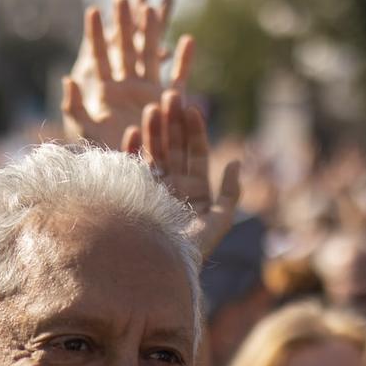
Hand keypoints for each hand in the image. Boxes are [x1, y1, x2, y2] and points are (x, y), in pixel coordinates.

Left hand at [63, 0, 192, 148]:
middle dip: (123, 23)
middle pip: (125, 49)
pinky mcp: (169, 103)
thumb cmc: (106, 157)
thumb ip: (74, 107)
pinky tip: (188, 40)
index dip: (96, 34)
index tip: (92, 10)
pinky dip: (184, 61)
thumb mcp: (85, 131)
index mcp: (106, 92)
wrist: (135, 175)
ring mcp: (150, 92)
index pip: (99, 57)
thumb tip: (67, 78)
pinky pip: (179, 77)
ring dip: (152, 33)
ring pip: (151, 55)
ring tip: (152, 8)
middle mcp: (128, 88)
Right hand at [125, 91, 240, 262]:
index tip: (193, 108)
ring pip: (153, 152)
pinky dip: (131, 151)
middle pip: (174, 147)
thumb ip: (230, 194)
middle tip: (170, 96)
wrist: (162, 269)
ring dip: (152, 130)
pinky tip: (130, 133)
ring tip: (152, 108)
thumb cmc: (193, 250)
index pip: (197, 152)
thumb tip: (235, 162)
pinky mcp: (132, 194)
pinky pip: (131, 167)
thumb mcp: (219, 222)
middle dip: (172, 121)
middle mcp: (174, 184)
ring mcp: (152, 188)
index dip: (195, 130)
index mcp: (196, 188)